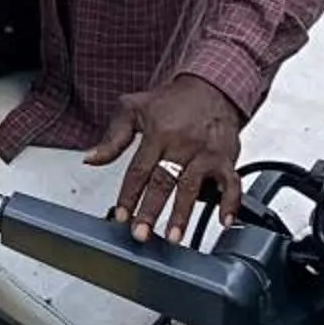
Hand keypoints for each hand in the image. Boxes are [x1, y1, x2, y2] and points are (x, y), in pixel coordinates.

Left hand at [85, 73, 242, 241]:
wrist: (209, 88)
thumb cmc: (170, 102)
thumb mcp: (133, 109)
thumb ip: (112, 138)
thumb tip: (91, 158)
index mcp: (157, 132)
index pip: (139, 169)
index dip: (129, 195)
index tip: (122, 216)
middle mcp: (182, 144)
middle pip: (163, 181)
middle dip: (151, 210)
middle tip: (141, 233)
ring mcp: (206, 153)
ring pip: (193, 187)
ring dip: (182, 214)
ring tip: (173, 237)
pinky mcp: (226, 159)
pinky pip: (232, 184)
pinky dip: (230, 203)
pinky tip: (224, 221)